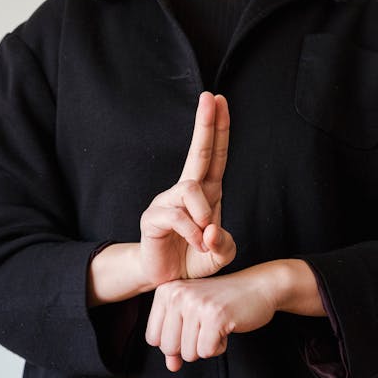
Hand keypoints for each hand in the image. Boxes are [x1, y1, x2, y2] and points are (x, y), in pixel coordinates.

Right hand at [139, 91, 236, 285]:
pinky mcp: (153, 217)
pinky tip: (196, 245)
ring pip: (190, 189)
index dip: (218, 128)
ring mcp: (167, 202)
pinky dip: (192, 232)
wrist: (167, 280)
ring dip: (204, 215)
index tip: (219, 100)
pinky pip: (177, 215)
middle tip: (209, 98)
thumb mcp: (219, 255)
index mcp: (206, 193)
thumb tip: (211, 230)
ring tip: (204, 239)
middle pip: (198, 152)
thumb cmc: (193, 260)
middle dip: (205, 124)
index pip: (214, 155)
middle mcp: (186, 191)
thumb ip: (224, 244)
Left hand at [145, 265, 278, 371]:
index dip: (175, 342)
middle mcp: (177, 294)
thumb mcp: (194, 317)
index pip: (153, 338)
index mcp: (166, 292)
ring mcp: (196, 304)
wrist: (259, 287)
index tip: (192, 326)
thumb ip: (178, 341)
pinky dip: (219, 347)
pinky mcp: (215, 316)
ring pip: (188, 353)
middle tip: (207, 326)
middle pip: (169, 348)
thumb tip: (171, 366)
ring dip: (207, 346)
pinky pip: (207, 352)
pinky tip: (227, 327)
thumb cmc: (224, 302)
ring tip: (217, 324)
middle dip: (190, 346)